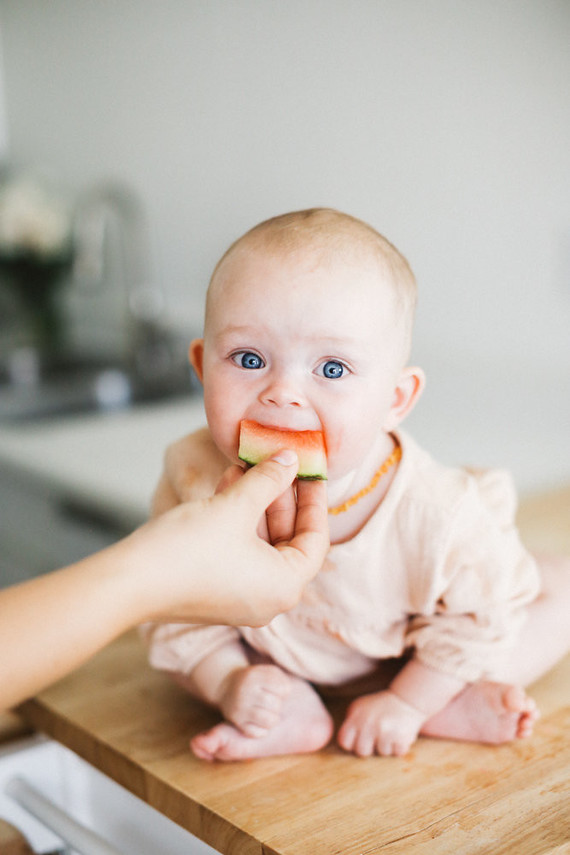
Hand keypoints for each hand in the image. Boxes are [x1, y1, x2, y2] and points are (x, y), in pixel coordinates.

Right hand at [123, 450, 328, 626]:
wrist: (128, 582)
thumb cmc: (187, 549)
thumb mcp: (236, 506)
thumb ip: (269, 480)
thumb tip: (290, 459)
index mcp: (285, 586)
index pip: (316, 540)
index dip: (314, 501)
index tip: (310, 472)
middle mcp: (269, 600)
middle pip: (288, 540)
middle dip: (280, 497)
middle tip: (277, 463)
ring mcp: (242, 598)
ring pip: (262, 542)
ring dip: (256, 503)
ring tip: (246, 467)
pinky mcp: (217, 591)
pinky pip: (240, 551)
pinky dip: (238, 520)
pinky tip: (227, 484)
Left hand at [337, 689, 426, 756]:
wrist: (406, 699)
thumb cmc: (380, 706)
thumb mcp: (361, 707)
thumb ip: (351, 722)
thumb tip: (345, 743)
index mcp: (356, 716)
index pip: (344, 741)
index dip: (351, 744)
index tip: (359, 740)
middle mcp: (369, 723)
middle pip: (362, 752)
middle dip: (370, 748)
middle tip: (377, 738)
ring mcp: (385, 730)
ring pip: (381, 753)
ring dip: (387, 746)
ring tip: (390, 732)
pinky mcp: (400, 736)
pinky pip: (397, 753)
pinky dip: (399, 747)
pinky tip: (399, 734)